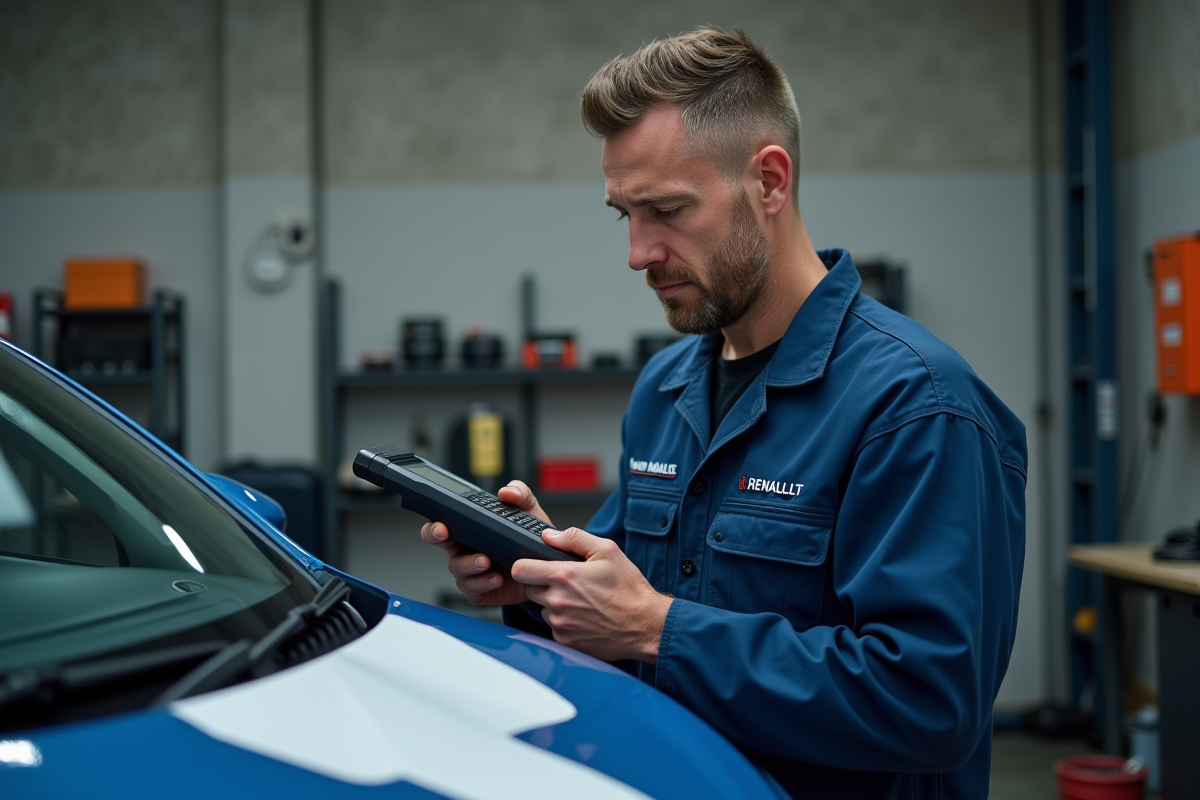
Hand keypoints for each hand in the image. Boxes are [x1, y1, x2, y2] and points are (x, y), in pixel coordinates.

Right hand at [419, 480, 551, 606]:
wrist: (544, 571)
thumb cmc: (529, 540)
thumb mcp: (529, 512)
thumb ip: (520, 495)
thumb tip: (507, 492)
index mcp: (469, 528)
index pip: (442, 521)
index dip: (434, 522)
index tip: (440, 523)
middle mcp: (464, 548)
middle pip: (438, 542)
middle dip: (436, 536)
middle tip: (446, 534)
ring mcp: (469, 571)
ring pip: (456, 567)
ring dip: (469, 563)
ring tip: (486, 560)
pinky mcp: (479, 590)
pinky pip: (472, 588)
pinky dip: (483, 583)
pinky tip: (496, 578)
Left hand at [511, 527, 672, 662]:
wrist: (645, 625)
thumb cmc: (629, 588)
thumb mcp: (607, 551)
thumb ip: (574, 538)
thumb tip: (548, 536)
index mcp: (564, 576)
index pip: (520, 570)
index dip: (526, 566)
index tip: (536, 566)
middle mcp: (557, 602)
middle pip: (530, 590)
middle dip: (544, 585)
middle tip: (569, 584)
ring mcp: (560, 624)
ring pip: (543, 609)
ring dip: (555, 605)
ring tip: (583, 602)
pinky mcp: (565, 642)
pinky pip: (554, 628)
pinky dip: (565, 622)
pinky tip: (586, 618)